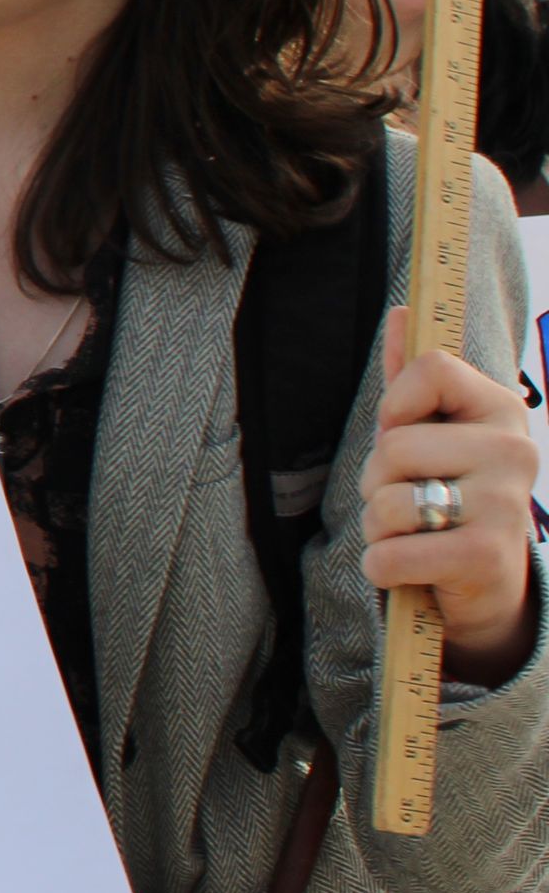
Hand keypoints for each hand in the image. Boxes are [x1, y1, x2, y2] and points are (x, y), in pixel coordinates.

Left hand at [362, 307, 541, 683]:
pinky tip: (415, 568)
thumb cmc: (447, 492)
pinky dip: (383, 567)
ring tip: (416, 533)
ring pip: (387, 502)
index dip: (395, 405)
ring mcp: (506, 506)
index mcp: (502, 408)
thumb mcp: (429, 432)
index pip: (428, 367)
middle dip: (378, 480)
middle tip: (412, 498)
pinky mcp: (487, 558)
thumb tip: (401, 312)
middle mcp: (515, 451)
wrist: (486, 581)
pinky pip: (388, 556)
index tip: (406, 432)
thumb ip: (413, 377)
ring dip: (379, 527)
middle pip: (394, 445)